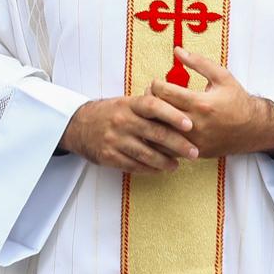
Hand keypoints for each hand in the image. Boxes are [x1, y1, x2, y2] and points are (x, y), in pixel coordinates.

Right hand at [60, 93, 198, 173]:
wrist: (78, 126)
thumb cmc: (111, 113)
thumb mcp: (127, 103)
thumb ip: (150, 107)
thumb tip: (183, 110)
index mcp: (129, 105)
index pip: (153, 106)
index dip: (173, 115)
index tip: (190, 125)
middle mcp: (122, 121)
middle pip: (155, 133)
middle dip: (179, 144)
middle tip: (195, 152)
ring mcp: (114, 140)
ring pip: (146, 154)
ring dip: (166, 162)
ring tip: (177, 165)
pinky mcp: (108, 156)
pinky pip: (134, 166)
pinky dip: (150, 169)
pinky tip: (160, 170)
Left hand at [149, 49, 273, 157]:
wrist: (254, 129)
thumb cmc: (236, 100)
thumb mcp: (222, 76)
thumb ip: (198, 62)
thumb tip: (176, 50)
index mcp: (201, 103)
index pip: (164, 93)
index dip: (155, 85)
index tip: (157, 83)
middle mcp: (195, 124)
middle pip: (158, 112)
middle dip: (150, 101)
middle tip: (151, 95)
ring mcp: (193, 141)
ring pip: (158, 132)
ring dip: (151, 120)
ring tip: (154, 111)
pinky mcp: (193, 152)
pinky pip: (166, 148)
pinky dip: (158, 138)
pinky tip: (159, 128)